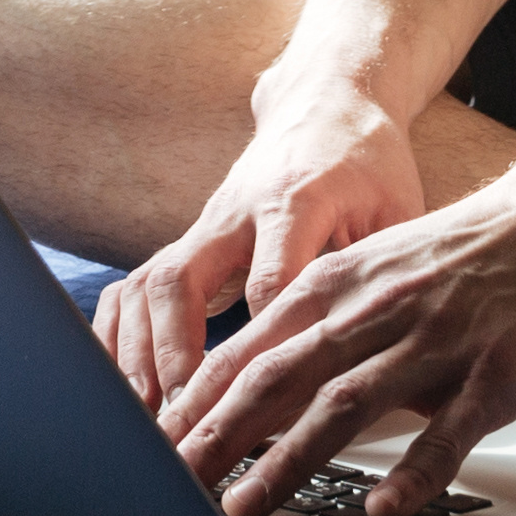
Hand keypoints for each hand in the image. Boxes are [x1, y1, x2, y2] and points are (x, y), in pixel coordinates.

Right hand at [95, 77, 424, 413]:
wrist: (325, 102)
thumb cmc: (367, 161)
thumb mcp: (396, 208)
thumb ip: (386, 273)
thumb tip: (394, 351)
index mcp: (294, 201)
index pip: (267, 280)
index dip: (261, 342)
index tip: (263, 399)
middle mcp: (236, 213)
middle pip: (181, 280)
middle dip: (172, 351)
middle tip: (182, 413)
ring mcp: (205, 226)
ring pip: (148, 284)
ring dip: (139, 351)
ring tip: (147, 412)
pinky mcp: (191, 240)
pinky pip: (135, 285)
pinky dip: (119, 334)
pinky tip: (125, 384)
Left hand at [153, 163, 515, 515]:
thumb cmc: (463, 256)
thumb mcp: (373, 272)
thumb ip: (318, 324)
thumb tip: (254, 390)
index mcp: (336, 285)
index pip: (244, 352)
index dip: (194, 405)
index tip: (154, 451)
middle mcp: (372, 311)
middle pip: (273, 379)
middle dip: (214, 439)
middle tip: (170, 489)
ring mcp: (432, 342)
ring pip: (342, 406)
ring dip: (284, 462)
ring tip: (243, 508)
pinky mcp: (492, 372)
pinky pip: (446, 431)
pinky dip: (410, 473)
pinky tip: (380, 509)